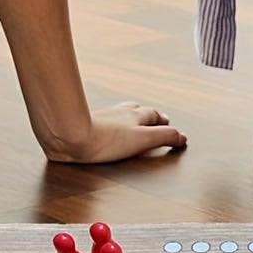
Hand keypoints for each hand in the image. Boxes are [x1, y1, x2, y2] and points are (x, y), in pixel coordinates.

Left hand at [43, 101, 186, 163]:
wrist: (70, 135)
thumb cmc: (105, 140)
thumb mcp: (143, 140)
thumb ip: (164, 137)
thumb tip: (182, 137)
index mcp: (137, 116)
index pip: (156, 116)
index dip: (165, 124)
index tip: (174, 132)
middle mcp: (121, 112)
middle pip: (140, 111)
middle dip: (150, 117)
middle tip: (157, 122)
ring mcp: (104, 116)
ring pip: (122, 112)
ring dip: (131, 117)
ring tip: (134, 122)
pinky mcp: (87, 122)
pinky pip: (105, 119)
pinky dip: (112, 122)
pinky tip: (106, 128)